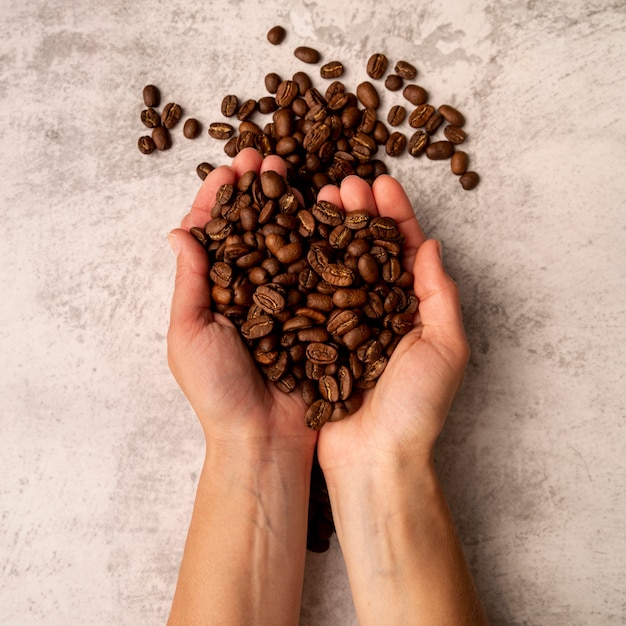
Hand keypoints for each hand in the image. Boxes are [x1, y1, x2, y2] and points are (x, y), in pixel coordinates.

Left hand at [167, 148, 315, 453]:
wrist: (264, 437)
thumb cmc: (218, 390)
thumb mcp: (189, 335)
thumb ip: (189, 282)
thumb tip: (179, 231)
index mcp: (213, 291)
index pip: (214, 234)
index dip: (220, 198)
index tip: (230, 167)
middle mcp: (250, 289)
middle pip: (254, 228)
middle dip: (259, 190)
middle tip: (268, 154)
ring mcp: (285, 298)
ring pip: (289, 241)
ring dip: (293, 205)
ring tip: (300, 172)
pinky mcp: (315, 312)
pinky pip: (320, 271)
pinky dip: (324, 241)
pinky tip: (330, 213)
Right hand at [315, 174, 469, 474]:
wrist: (375, 459)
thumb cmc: (417, 409)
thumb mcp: (446, 349)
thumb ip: (440, 295)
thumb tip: (432, 246)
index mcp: (414, 309)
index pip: (405, 250)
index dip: (395, 215)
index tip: (380, 183)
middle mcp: (380, 310)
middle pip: (367, 250)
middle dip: (358, 214)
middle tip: (341, 183)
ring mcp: (346, 323)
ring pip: (337, 266)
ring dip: (329, 232)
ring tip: (317, 199)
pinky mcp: (318, 339)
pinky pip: (310, 296)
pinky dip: (304, 267)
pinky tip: (294, 241)